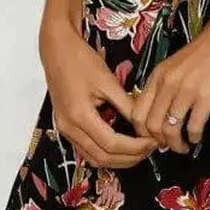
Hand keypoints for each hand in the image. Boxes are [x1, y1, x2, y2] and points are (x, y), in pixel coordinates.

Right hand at [38, 18, 158, 168]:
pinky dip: (104, 153)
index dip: (134, 147)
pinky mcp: (65, 127)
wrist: (57, 50)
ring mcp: (65, 130)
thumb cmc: (82, 60)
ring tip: (139, 151)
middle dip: (128, 158)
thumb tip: (145, 122)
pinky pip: (86, 150)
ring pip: (92, 158)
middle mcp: (69, 128)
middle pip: (102, 157)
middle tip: (150, 149)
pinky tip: (121, 147)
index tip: (152, 142)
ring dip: (117, 160)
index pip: (111, 143)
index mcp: (80, 115)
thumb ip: (126, 104)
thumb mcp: (108, 80)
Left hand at [131, 15, 209, 152]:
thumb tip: (160, 112)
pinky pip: (193, 126)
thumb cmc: (207, 47)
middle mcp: (168, 82)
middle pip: (151, 126)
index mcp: (158, 74)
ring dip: (176, 145)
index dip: (142, 132)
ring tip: (184, 146)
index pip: (137, 113)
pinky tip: (198, 136)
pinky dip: (194, 137)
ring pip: (170, 130)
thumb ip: (166, 84)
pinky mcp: (207, 95)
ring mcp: (186, 89)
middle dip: (159, 142)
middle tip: (170, 145)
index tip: (154, 138)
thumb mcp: (177, 63)